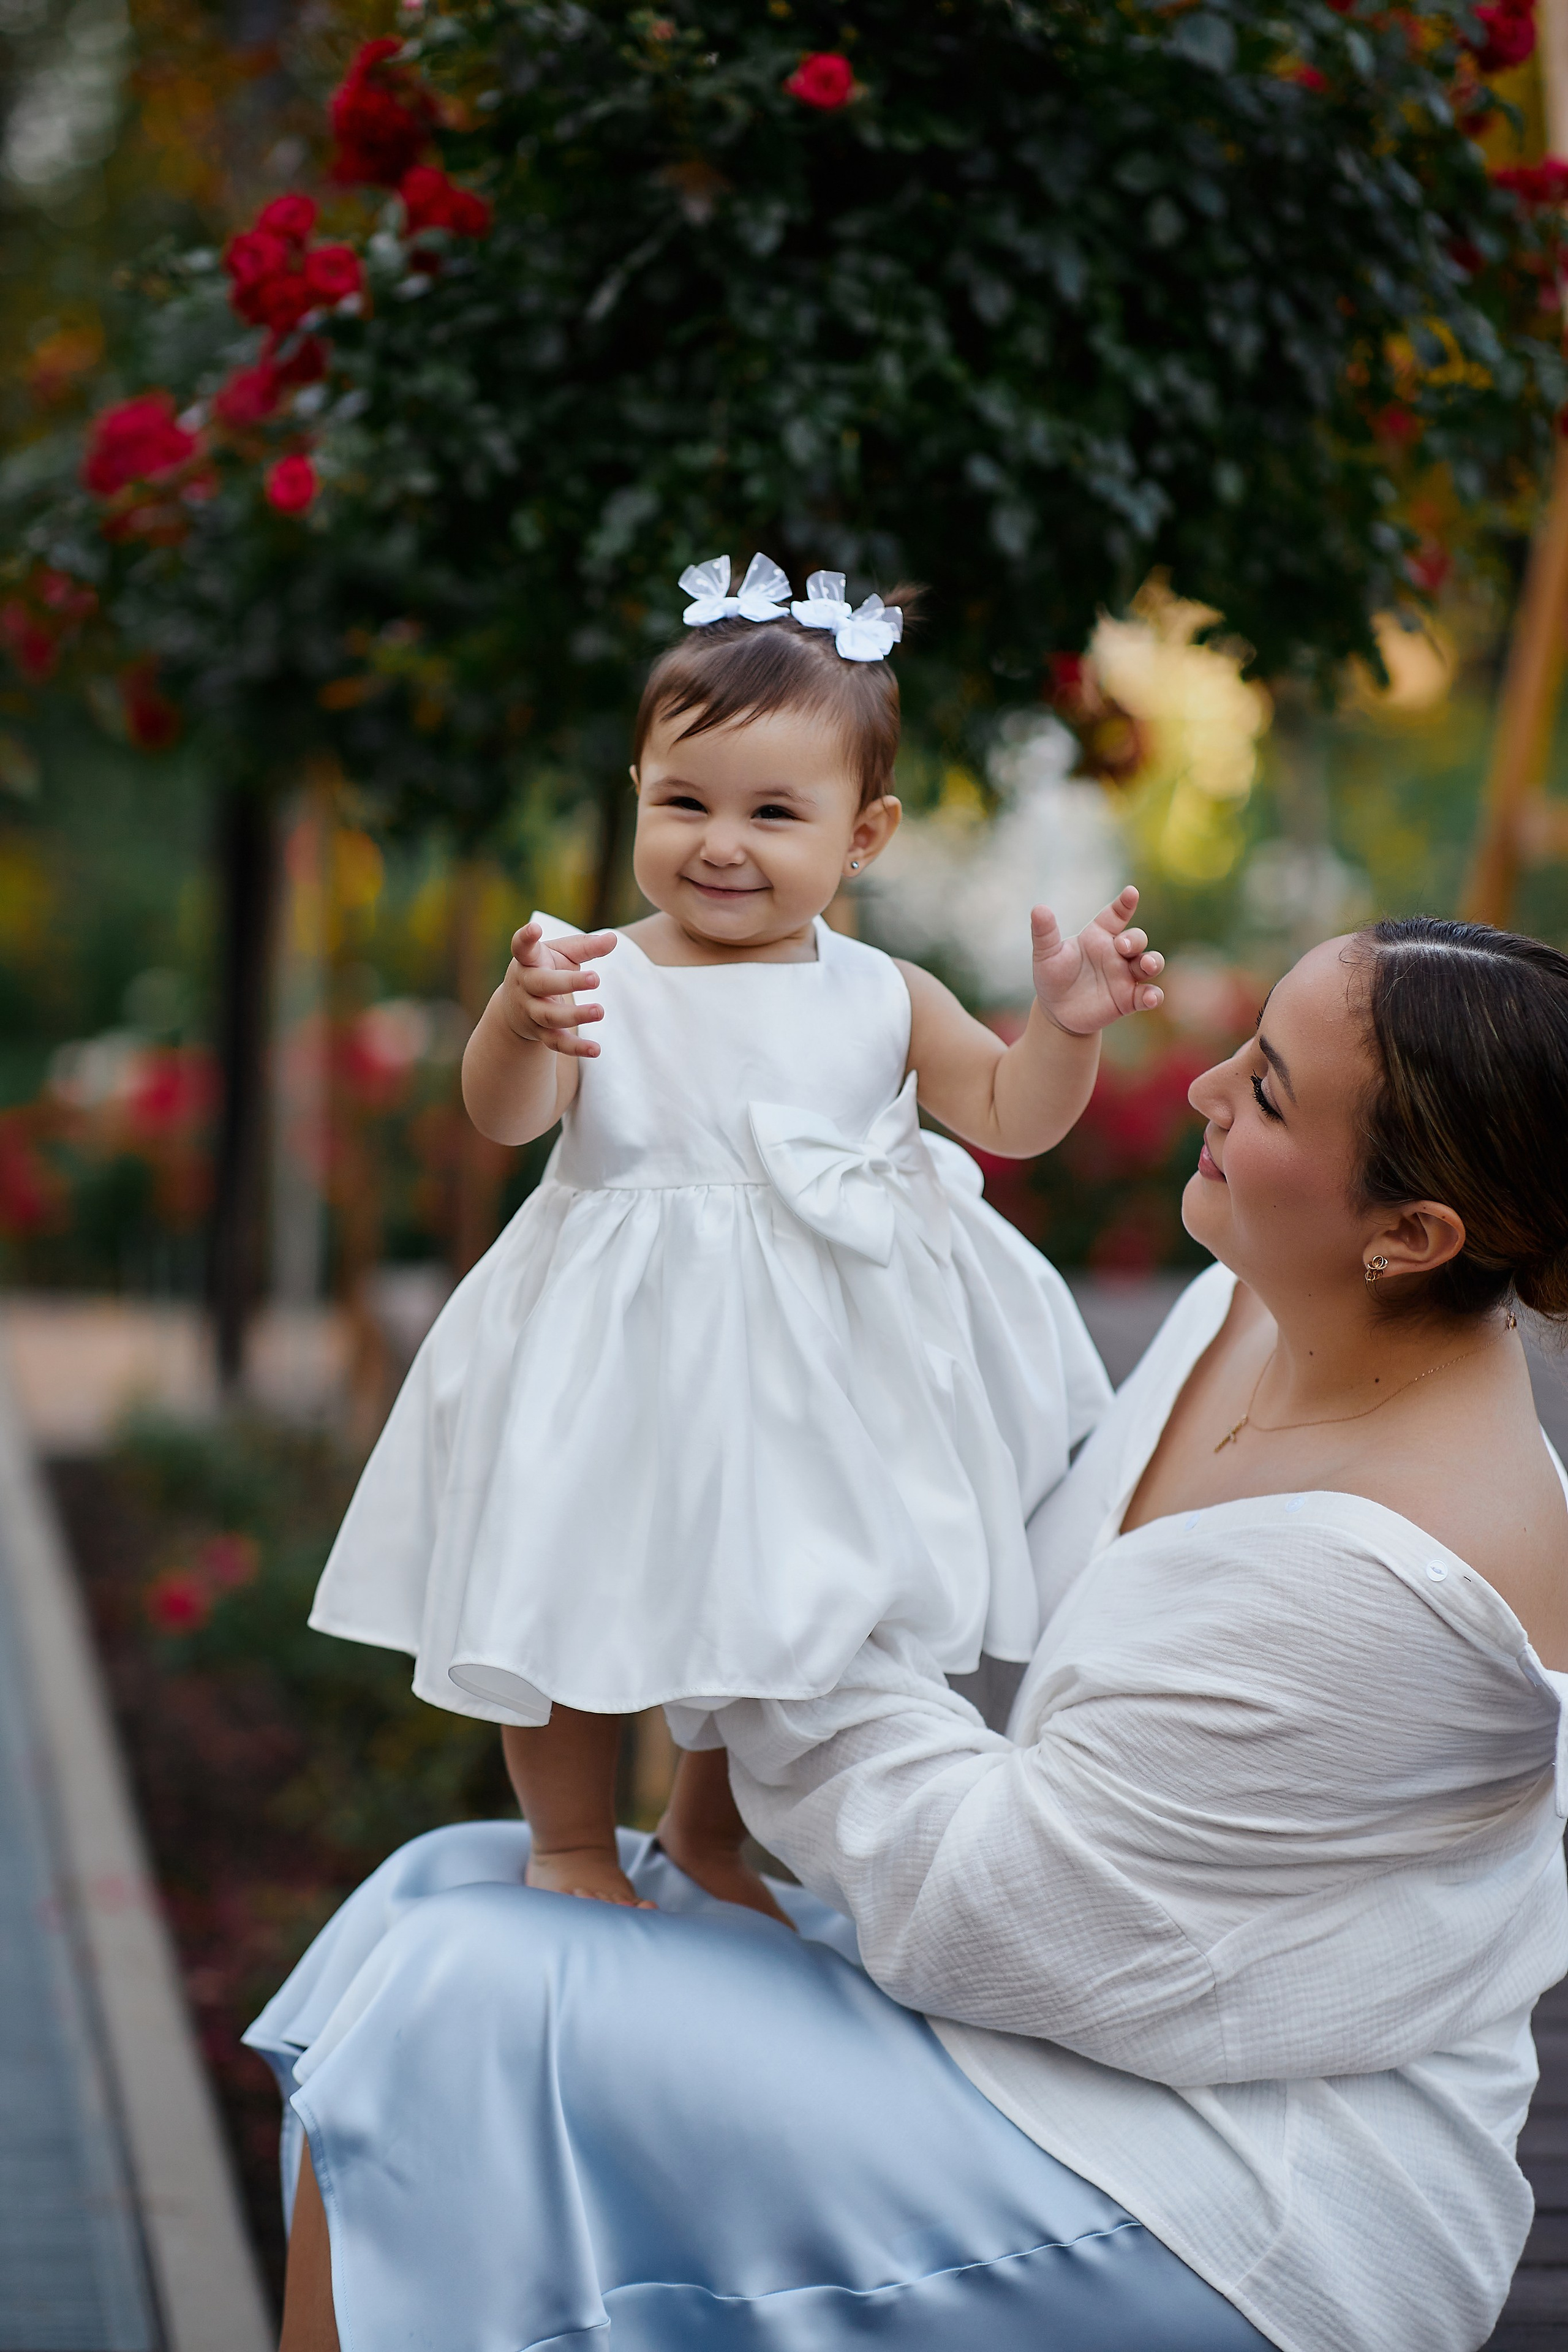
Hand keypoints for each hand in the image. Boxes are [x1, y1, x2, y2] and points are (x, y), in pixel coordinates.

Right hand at [501, 923, 616, 1056]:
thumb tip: (613, 939)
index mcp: (528, 961)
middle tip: (595, 978)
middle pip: (542, 984)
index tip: (534, 928)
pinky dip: (576, 1048)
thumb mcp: (561, 954)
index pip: (522, 948)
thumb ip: (585, 947)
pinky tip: (596, 1049)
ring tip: (599, 1011)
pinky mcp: (539, 1033)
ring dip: (575, 1015)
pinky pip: (557, 1042)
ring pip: (549, 1016)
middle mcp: (524, 985)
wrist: (516, 1007)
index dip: (525, 938)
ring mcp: (530, 1011)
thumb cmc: (545, 970)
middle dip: (568, 982)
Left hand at [1031, 886, 1164, 1036]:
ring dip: (1153, 961)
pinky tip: (1150, 997)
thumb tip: (1038, 909)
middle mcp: (1116, 953)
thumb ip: (1045, 933)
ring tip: (1147, 964)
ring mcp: (1125, 976)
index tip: (1131, 892)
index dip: (1125, 903)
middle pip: (1137, 938)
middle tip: (1121, 946)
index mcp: (1098, 936)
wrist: (1056, 1011)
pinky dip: (1153, 995)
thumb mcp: (1046, 954)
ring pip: (1150, 963)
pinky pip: (1148, 994)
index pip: (1116, 915)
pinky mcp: (1129, 999)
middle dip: (1134, 939)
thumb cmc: (1053, 977)